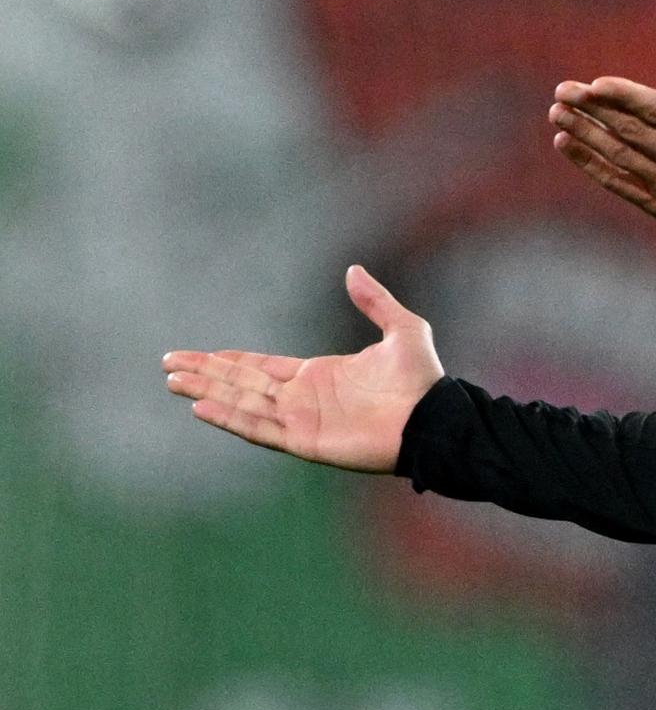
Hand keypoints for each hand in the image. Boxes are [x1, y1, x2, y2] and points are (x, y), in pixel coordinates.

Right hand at [163, 265, 444, 472]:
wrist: (435, 418)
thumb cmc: (424, 380)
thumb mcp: (402, 328)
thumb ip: (375, 301)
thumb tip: (353, 269)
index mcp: (319, 374)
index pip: (262, 367)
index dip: (229, 360)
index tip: (198, 354)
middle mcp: (303, 398)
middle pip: (242, 383)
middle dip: (205, 373)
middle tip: (167, 365)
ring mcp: (302, 421)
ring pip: (242, 404)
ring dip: (207, 392)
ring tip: (172, 382)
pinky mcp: (306, 441)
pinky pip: (260, 428)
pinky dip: (230, 418)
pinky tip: (201, 407)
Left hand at [550, 16, 655, 247]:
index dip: (625, 98)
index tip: (595, 85)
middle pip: (631, 133)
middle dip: (593, 111)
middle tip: (562, 91)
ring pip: (619, 158)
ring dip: (585, 135)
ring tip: (557, 114)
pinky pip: (619, 184)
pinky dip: (591, 166)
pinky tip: (567, 146)